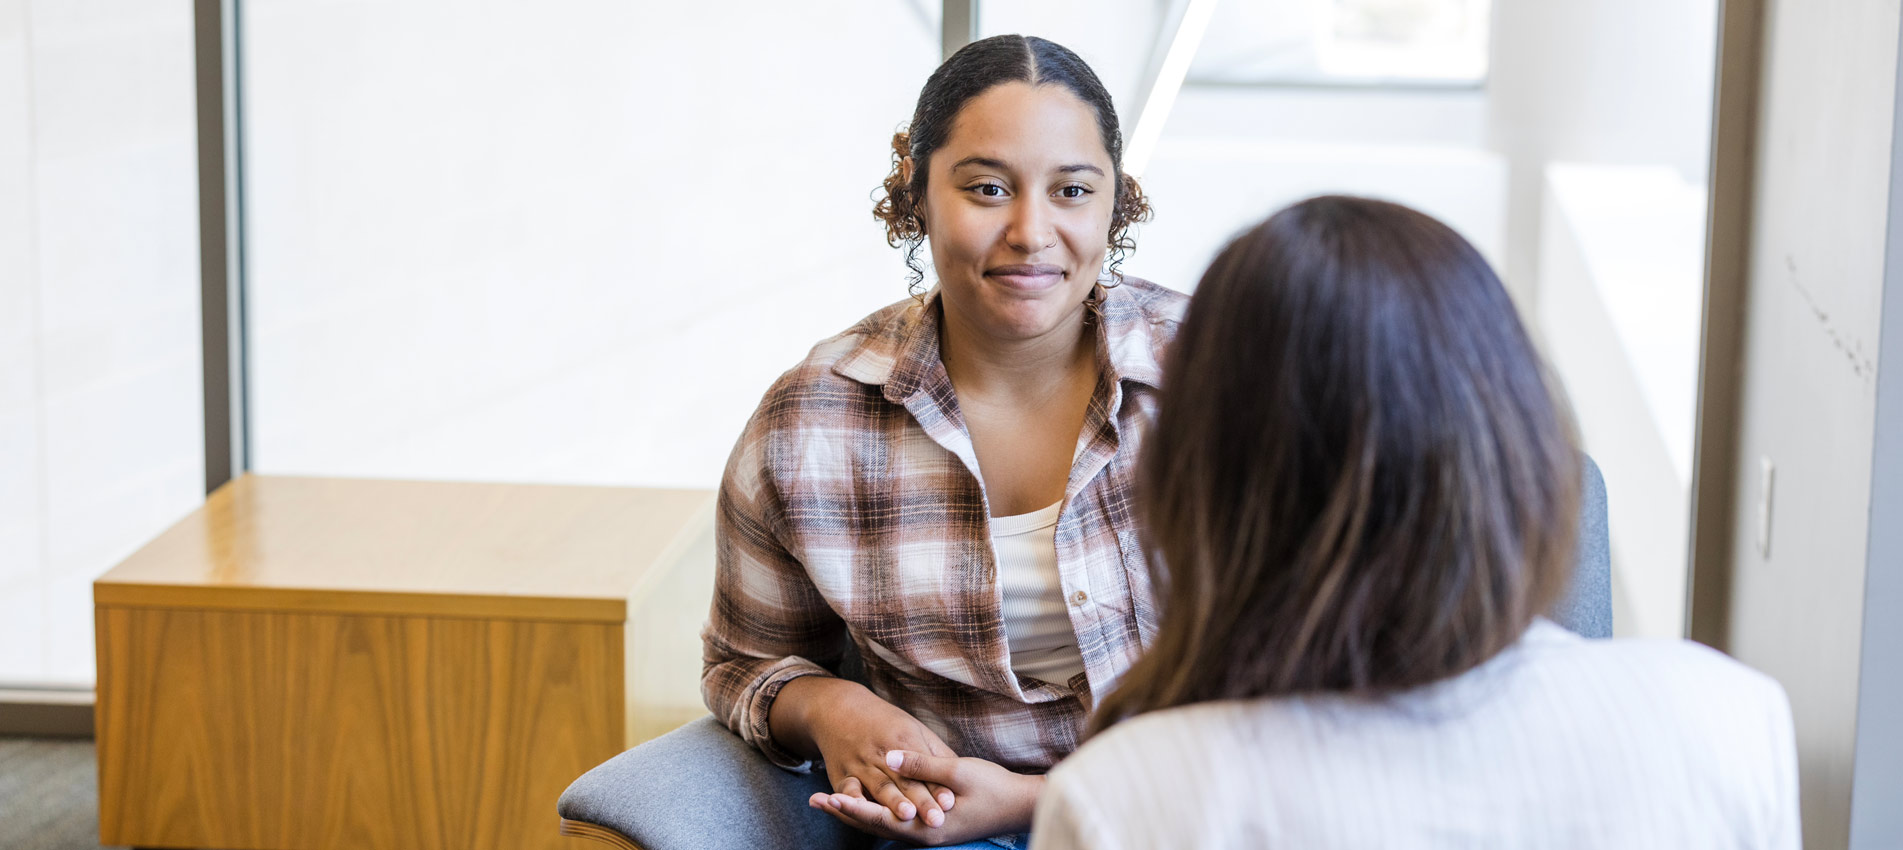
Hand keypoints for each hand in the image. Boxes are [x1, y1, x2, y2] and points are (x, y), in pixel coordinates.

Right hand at [777, 678, 958, 825]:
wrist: (840, 709)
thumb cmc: (885, 723)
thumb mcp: (914, 729)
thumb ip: (935, 754)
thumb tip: (961, 775)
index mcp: (904, 740)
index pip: (926, 769)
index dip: (938, 787)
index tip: (950, 803)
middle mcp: (883, 753)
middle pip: (906, 782)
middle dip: (921, 801)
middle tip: (936, 820)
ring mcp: (861, 763)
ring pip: (880, 786)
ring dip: (893, 802)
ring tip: (907, 817)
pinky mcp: (842, 774)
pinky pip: (847, 788)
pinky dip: (852, 798)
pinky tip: (859, 809)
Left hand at [811, 749, 1044, 845]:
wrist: (1019, 806)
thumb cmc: (993, 788)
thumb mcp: (957, 771)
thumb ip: (921, 766)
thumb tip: (889, 758)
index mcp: (926, 825)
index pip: (880, 817)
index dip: (852, 806)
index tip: (828, 797)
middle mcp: (922, 834)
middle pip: (874, 826)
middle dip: (845, 812)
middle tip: (815, 800)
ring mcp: (927, 832)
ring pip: (883, 826)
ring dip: (856, 813)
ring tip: (831, 802)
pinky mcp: (932, 826)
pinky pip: (895, 823)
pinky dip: (875, 814)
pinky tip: (865, 804)